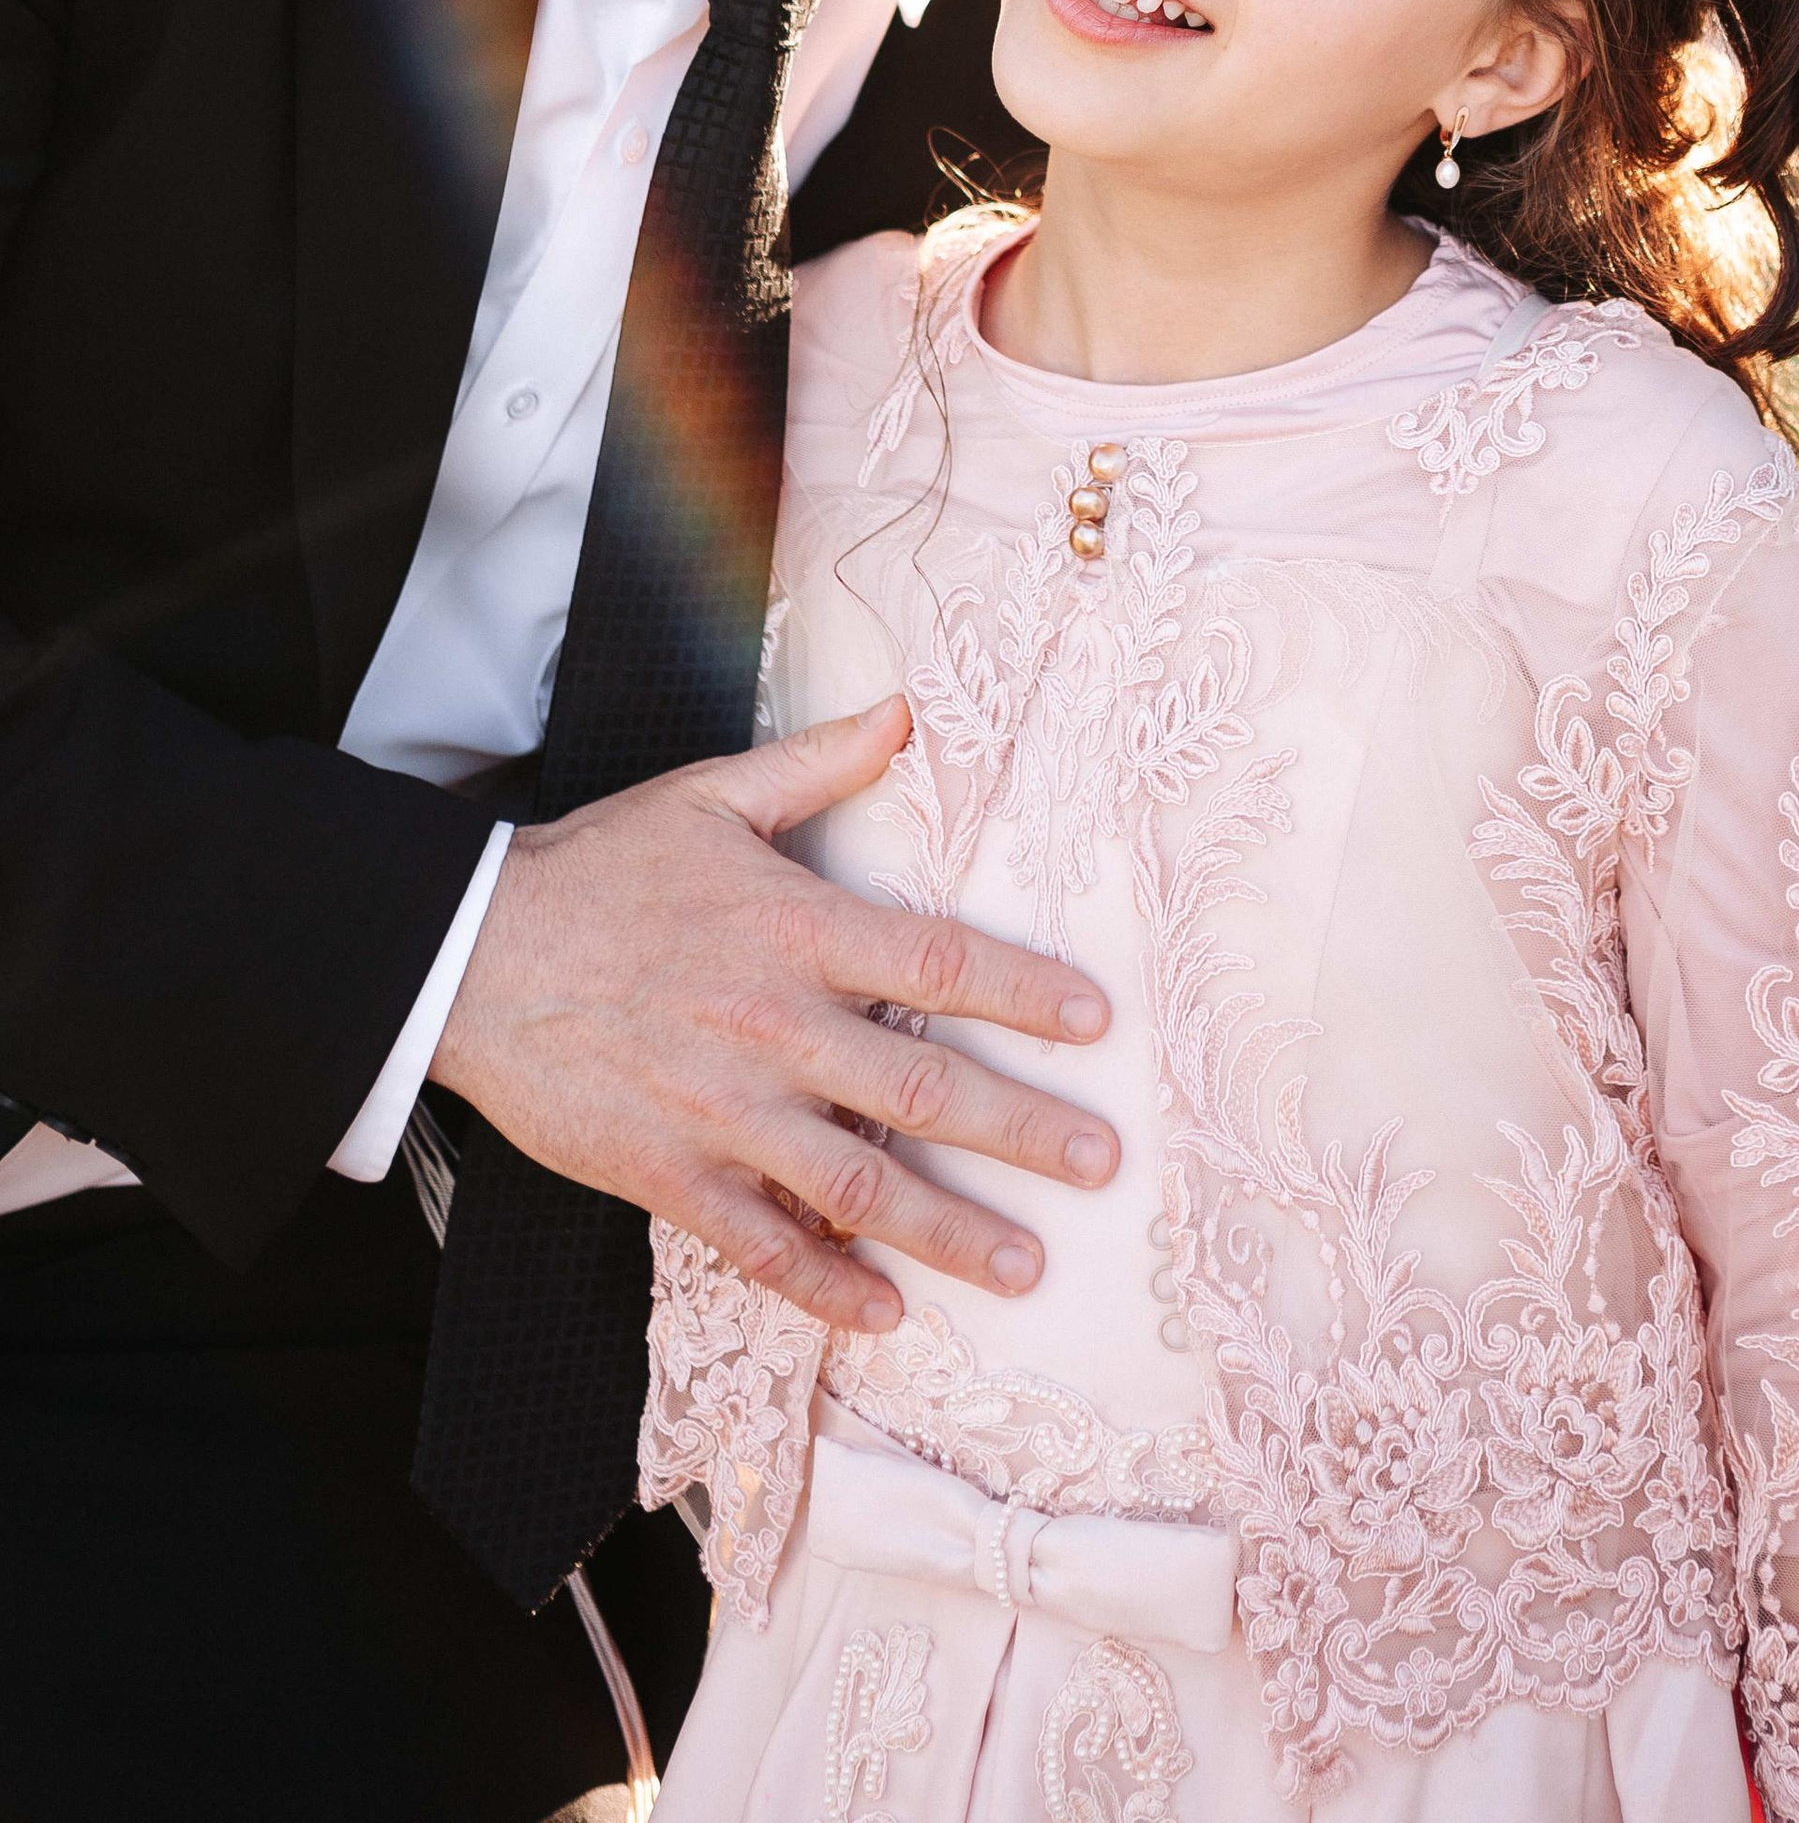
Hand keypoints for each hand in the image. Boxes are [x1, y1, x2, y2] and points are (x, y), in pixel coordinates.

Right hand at [430, 697, 1116, 1331]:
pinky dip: (824, 1284)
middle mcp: (773, 1026)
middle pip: (923, 1090)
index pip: (939, 965)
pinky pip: (760, 1244)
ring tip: (1024, 1265)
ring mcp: (723, 1110)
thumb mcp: (711, 794)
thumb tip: (904, 713)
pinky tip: (884, 1311)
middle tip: (1101, 1164)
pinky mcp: (668, 1173)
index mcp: (795, 928)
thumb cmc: (598, 868)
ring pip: (857, 1184)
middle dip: (1023, 1131)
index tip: (1096, 1023)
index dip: (1025, 994)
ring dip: (947, 1230)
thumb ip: (817, 763)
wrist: (471, 953)